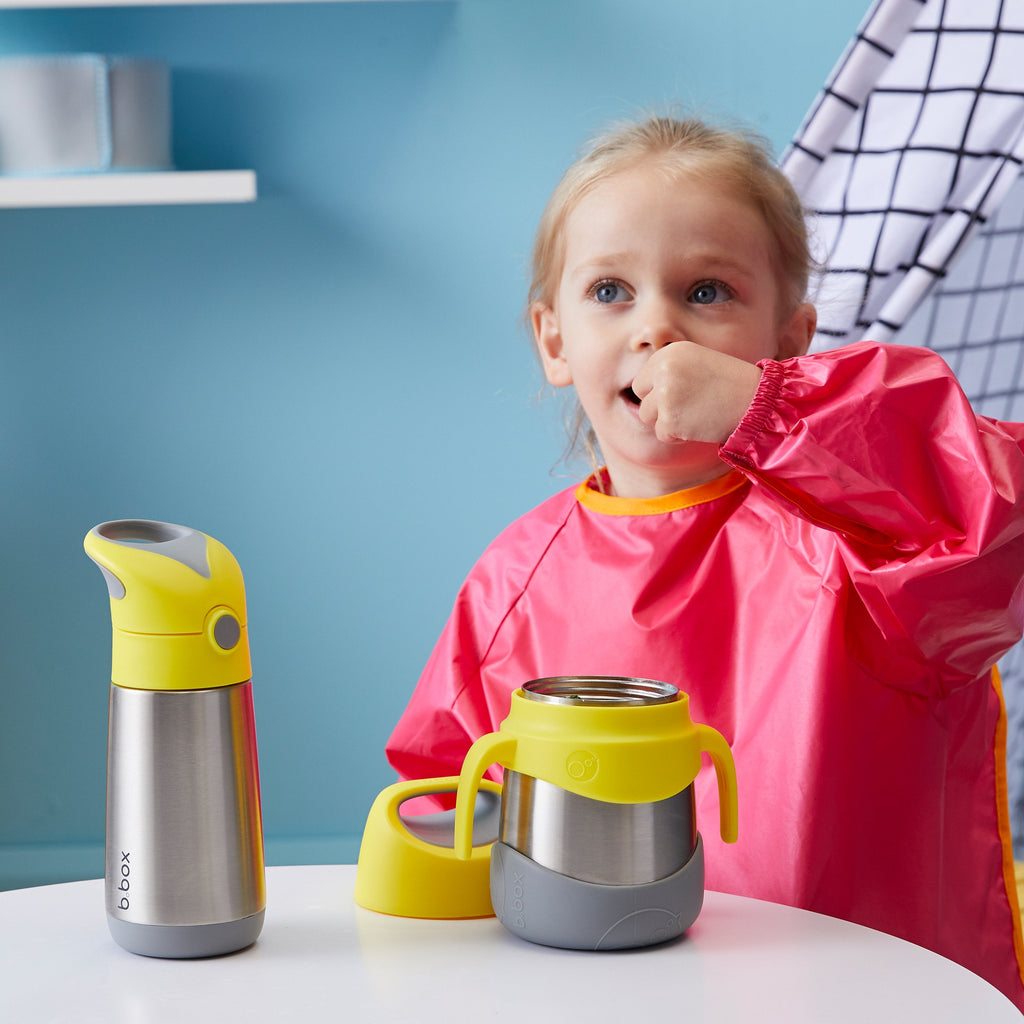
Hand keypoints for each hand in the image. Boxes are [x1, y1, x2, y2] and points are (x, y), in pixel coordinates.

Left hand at [631, 342, 762, 444]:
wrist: (757, 401)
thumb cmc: (730, 384)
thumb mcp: (698, 363)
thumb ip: (669, 372)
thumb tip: (642, 390)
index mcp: (670, 353)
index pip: (643, 379)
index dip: (657, 391)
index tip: (680, 396)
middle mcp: (663, 370)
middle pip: (640, 396)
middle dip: (657, 407)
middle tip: (685, 408)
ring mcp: (664, 394)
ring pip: (647, 416)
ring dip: (666, 421)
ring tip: (694, 415)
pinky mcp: (669, 419)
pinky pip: (662, 434)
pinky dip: (677, 436)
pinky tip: (698, 425)